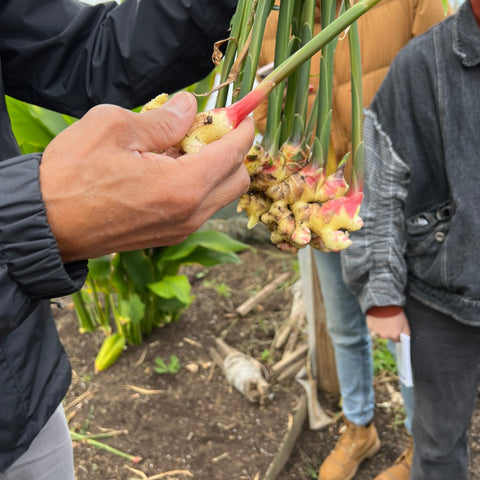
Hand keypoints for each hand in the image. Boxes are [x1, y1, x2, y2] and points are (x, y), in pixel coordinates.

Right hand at [40, 92, 253, 261]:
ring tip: (181, 148)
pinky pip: (201, 208)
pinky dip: (199, 185)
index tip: (241, 113)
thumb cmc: (72, 174)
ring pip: (221, 196)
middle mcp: (190, 214)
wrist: (47, 223)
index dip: (242, 129)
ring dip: (215, 168)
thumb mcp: (115, 128)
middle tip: (208, 129)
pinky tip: (170, 169)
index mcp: (183, 186)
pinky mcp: (169, 235)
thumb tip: (190, 108)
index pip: (233, 154)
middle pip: (237, 180)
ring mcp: (181, 229)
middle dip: (233, 151)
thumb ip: (163, 119)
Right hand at [366, 309, 409, 341]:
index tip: (396, 329)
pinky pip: (373, 327)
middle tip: (390, 322)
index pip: (397, 340)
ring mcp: (376, 331)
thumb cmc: (395, 312)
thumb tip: (405, 338)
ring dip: (381, 328)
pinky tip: (377, 318)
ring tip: (383, 319)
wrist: (384, 304)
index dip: (397, 334)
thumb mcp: (405, 323)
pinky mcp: (370, 326)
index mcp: (394, 335)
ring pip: (379, 332)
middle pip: (387, 336)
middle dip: (389, 331)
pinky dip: (375, 324)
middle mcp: (385, 336)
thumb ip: (406, 333)